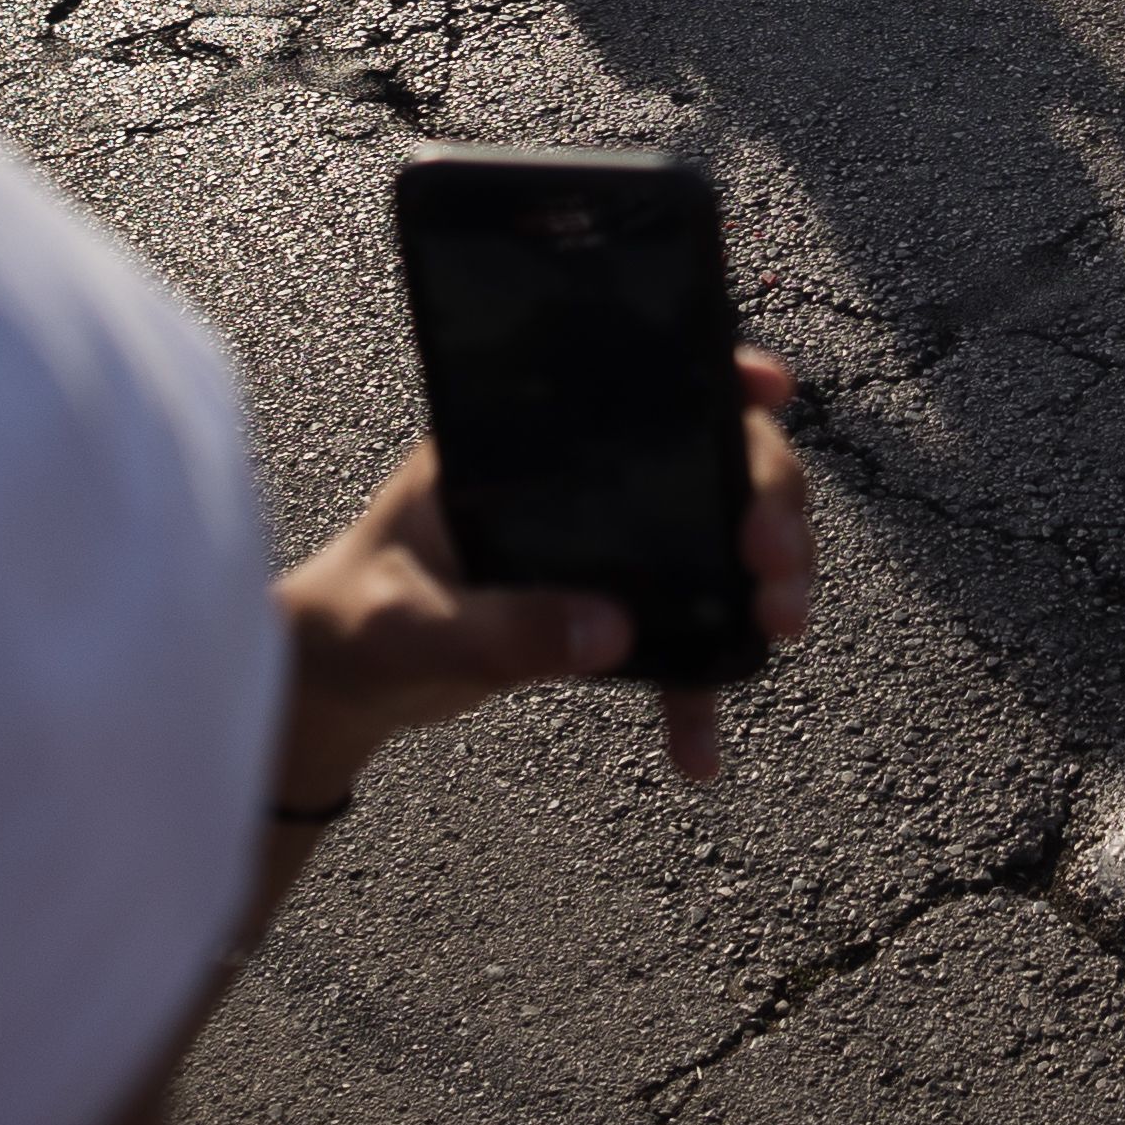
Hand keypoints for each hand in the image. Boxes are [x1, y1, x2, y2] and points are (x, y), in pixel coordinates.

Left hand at [269, 349, 814, 801]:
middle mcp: (580, 477)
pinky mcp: (608, 607)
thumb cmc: (355, 620)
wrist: (341, 682)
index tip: (769, 390)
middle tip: (777, 563)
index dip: (715, 373)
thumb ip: (503, 626)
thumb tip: (614, 632)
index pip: (635, 383)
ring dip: (764, 583)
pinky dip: (696, 691)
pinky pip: (676, 642)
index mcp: (527, 441)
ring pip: (716, 543)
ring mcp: (603, 542)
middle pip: (708, 463)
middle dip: (768, 501)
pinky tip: (698, 750)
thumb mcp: (413, 621)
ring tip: (783, 628)